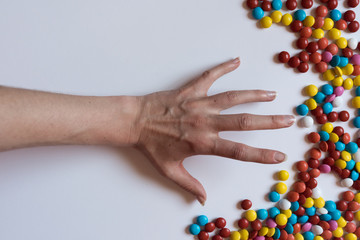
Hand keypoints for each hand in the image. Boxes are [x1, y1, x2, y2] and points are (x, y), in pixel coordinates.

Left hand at [133, 58, 294, 204]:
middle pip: (244, 121)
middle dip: (269, 121)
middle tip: (288, 119)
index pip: (238, 151)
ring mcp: (199, 104)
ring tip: (271, 94)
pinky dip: (223, 67)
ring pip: (232, 97)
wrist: (134, 121)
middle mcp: (205, 122)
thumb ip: (189, 184)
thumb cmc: (151, 145)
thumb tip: (203, 199)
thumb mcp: (169, 170)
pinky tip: (236, 61)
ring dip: (254, 95)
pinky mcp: (190, 90)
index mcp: (202, 143)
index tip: (278, 155)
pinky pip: (210, 76)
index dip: (261, 155)